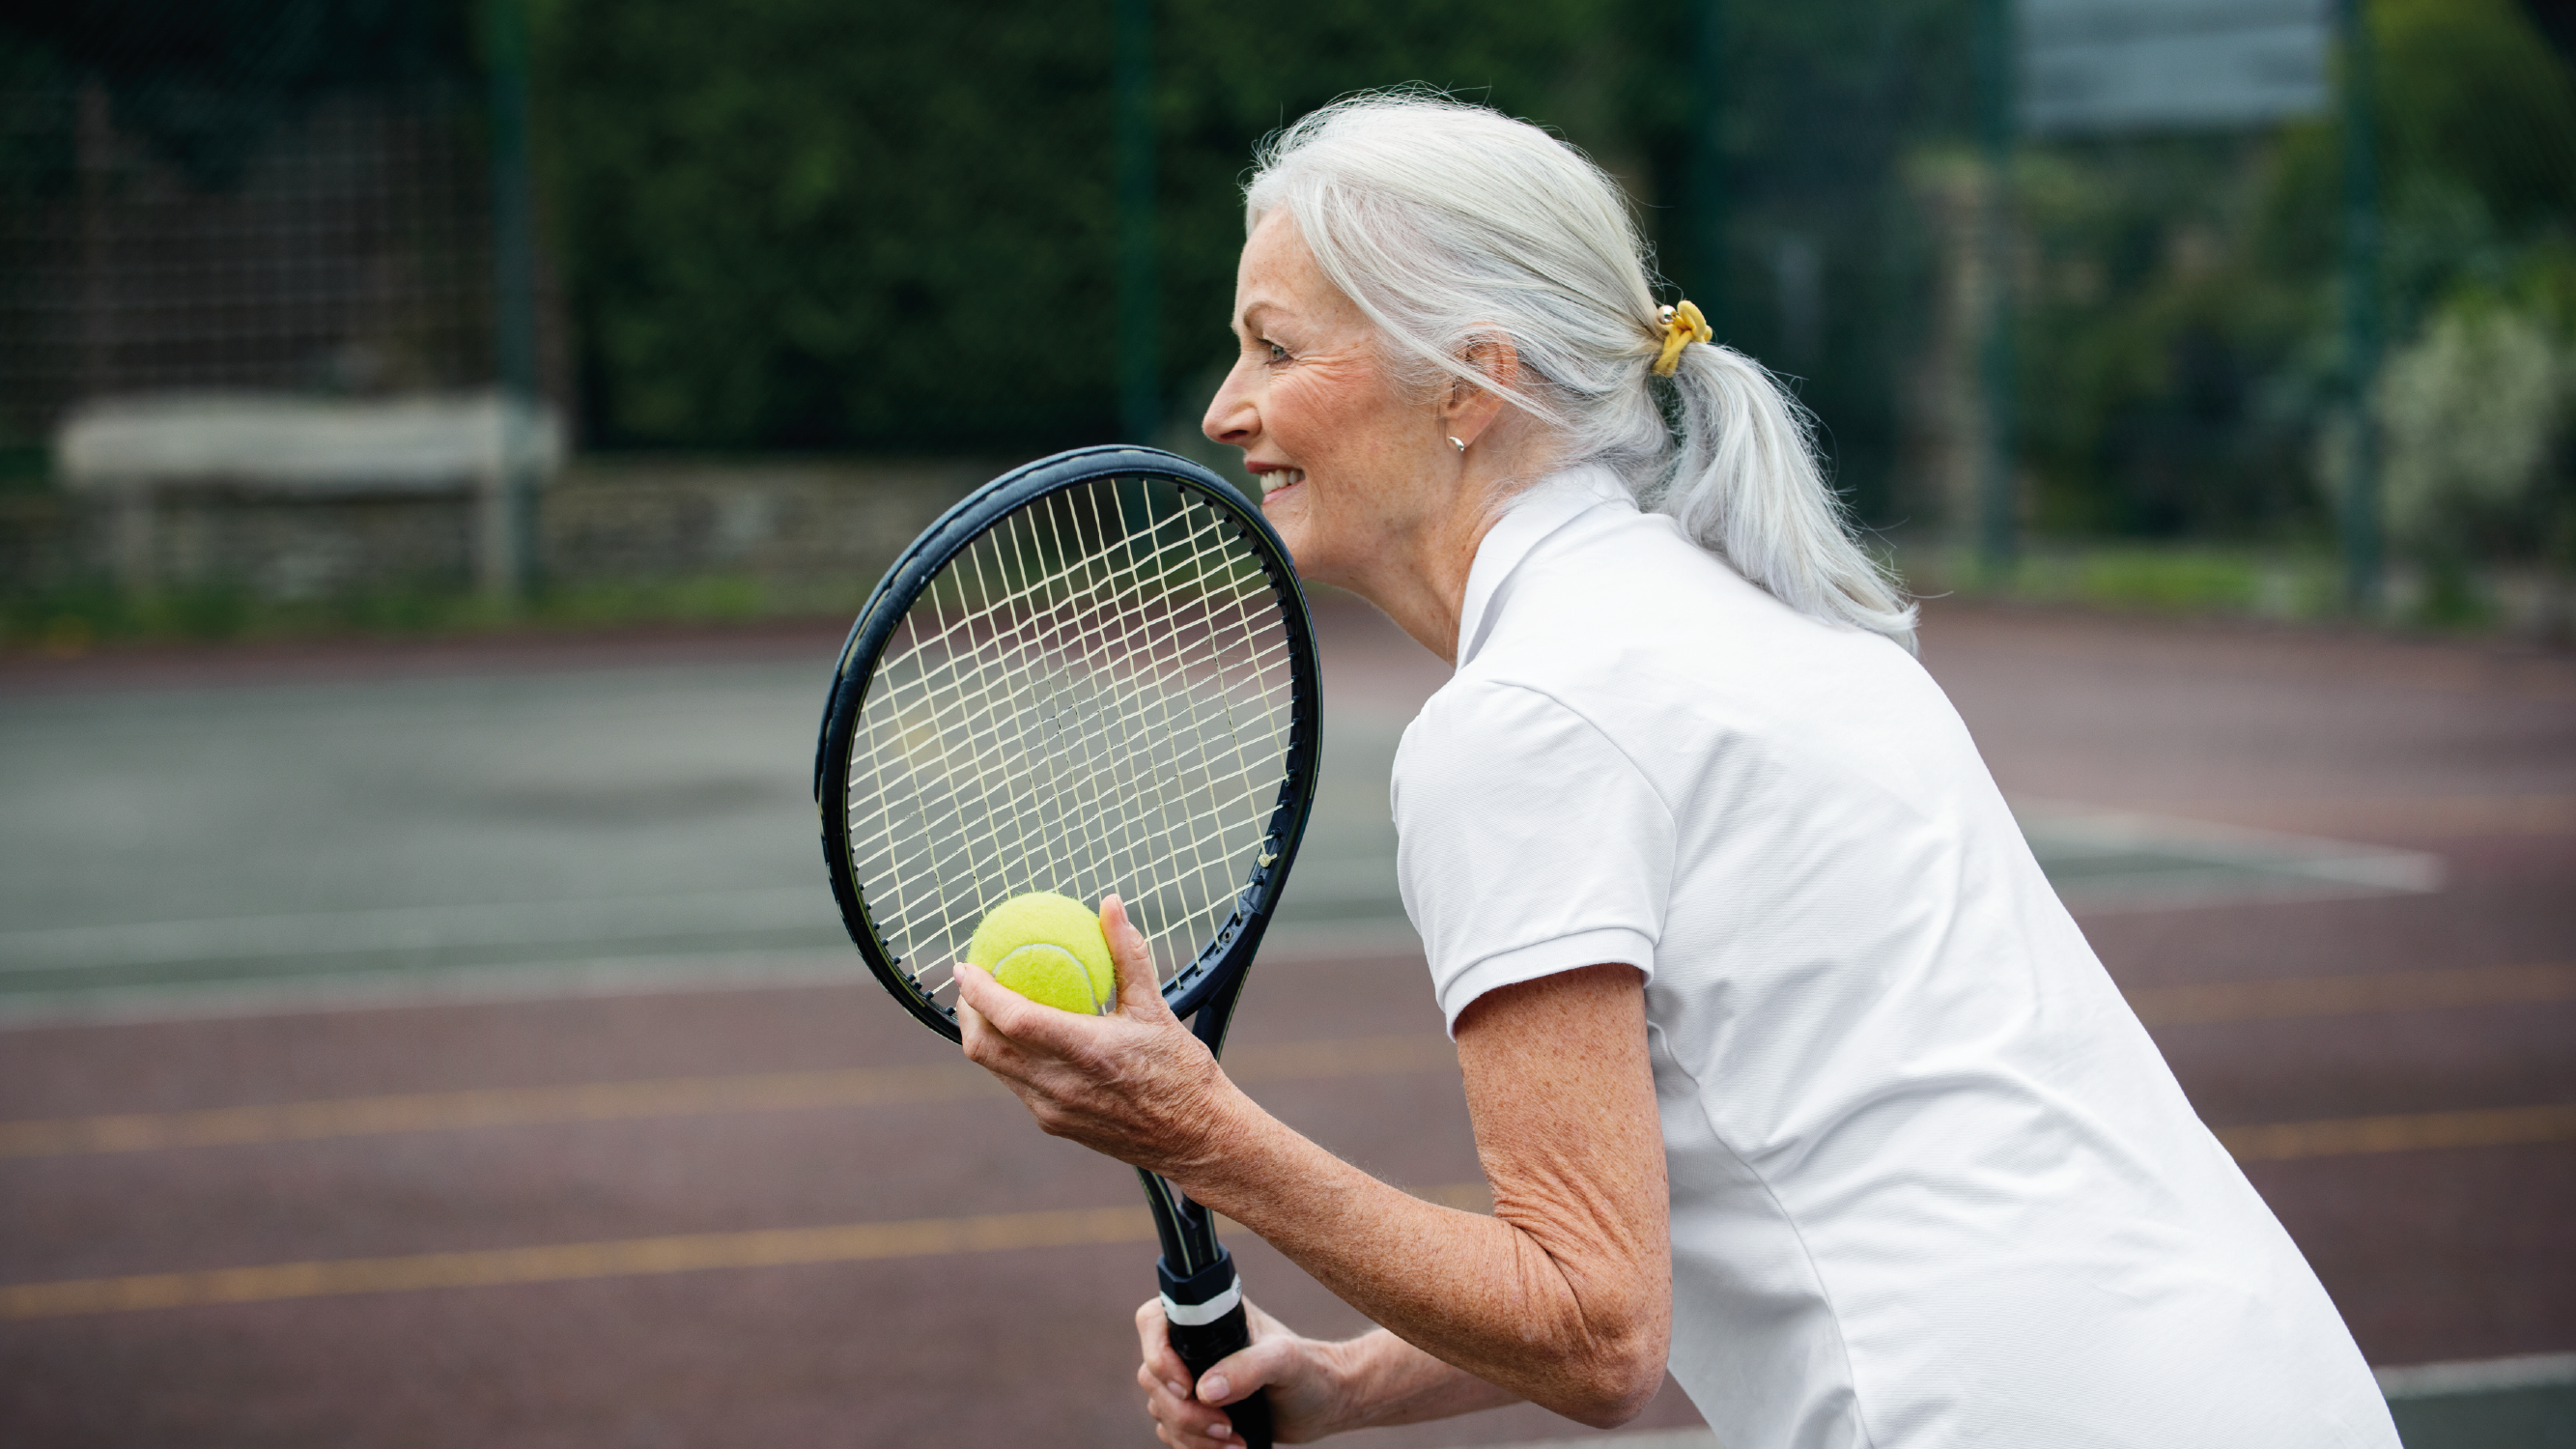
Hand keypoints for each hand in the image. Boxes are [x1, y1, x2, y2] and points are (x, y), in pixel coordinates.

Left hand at [953, 895, 1234, 1176]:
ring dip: (982, 1036)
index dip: (979, 992)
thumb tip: (1110, 904)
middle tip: (970, 982)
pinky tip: (1021, 1040)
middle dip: (967, 1013)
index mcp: (1085, 1051)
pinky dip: (1008, 1058)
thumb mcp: (1156, 1007)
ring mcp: (1053, 1110)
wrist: (1195, 1139)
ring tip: (986, 1007)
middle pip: (985, 1048)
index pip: (1013, 1018)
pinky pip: (1016, 1087)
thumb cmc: (1181, 1071)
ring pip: (995, 1070)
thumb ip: (1127, 954)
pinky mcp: (1054, 1125)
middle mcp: (1060, 1085)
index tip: (965, 965)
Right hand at [1136, 1296, 1350, 1445]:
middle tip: (1223, 1427)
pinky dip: (1193, 1446)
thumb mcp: (1285, 1361)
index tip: (1188, 1388)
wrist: (1325, 1404)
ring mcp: (1191, 1377)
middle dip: (1184, 1411)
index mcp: (1207, 1317)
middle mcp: (1192, 1344)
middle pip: (1153, 1377)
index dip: (1158, 1355)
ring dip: (1191, 1434)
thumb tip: (1206, 1391)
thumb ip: (1249, 1368)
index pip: (1153, 1322)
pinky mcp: (1195, 1409)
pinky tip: (1229, 1447)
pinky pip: (1171, 1431)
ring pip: (1160, 1409)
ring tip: (1233, 1441)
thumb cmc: (1310, 1371)